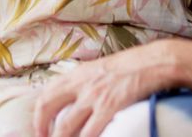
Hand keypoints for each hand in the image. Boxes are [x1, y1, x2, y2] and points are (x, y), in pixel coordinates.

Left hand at [33, 39, 183, 136]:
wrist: (154, 62)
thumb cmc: (130, 68)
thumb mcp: (99, 70)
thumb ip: (84, 84)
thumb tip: (72, 99)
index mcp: (77, 75)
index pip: (45, 94)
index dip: (37, 114)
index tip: (38, 129)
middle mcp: (80, 84)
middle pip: (47, 107)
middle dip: (41, 127)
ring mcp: (94, 95)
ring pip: (66, 125)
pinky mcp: (109, 106)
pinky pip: (90, 131)